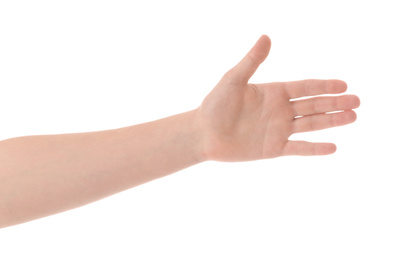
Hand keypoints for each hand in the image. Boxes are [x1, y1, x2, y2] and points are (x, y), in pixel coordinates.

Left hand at [196, 35, 359, 161]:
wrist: (203, 133)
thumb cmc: (215, 105)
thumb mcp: (233, 79)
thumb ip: (252, 61)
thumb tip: (266, 37)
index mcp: (273, 92)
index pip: (304, 87)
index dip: (324, 86)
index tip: (343, 85)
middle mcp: (279, 110)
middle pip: (313, 105)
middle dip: (335, 103)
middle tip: (357, 101)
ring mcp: (278, 129)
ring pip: (311, 125)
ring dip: (332, 121)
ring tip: (353, 117)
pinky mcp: (273, 148)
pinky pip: (298, 148)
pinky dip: (315, 149)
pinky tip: (333, 147)